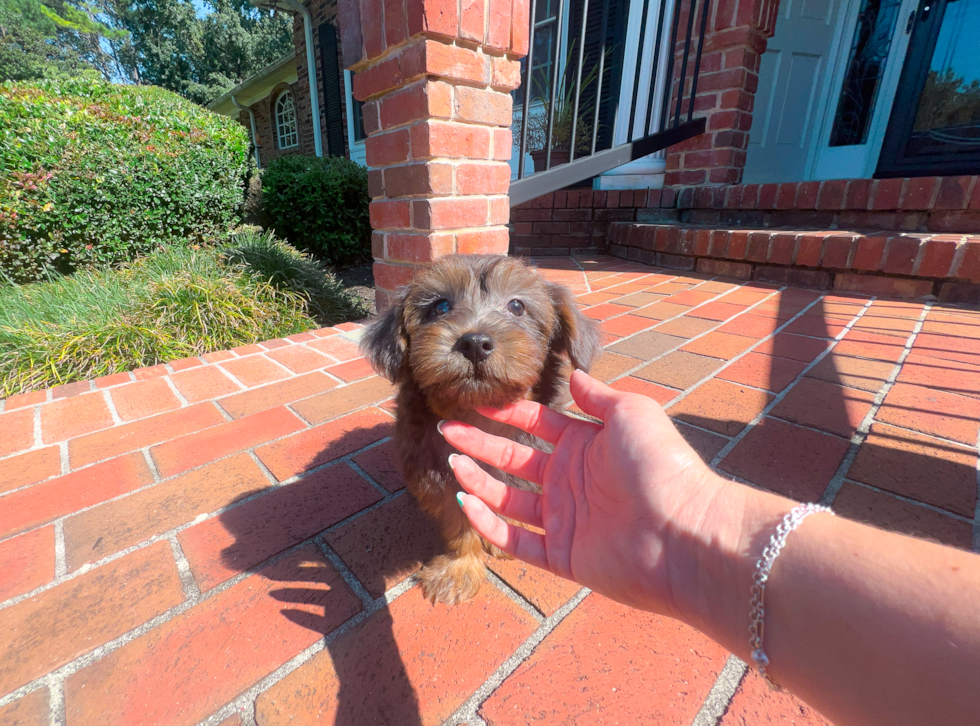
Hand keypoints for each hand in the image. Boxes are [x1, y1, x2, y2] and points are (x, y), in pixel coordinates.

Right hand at [439, 370, 737, 619]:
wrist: (685, 533)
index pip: (536, 424)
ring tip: (452, 463)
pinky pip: (515, 540)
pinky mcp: (562, 555)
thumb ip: (598, 395)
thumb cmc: (662, 466)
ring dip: (479, 481)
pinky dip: (489, 524)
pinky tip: (467, 502)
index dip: (507, 413)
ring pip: (509, 499)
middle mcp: (572, 480)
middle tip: (448, 430)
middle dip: (481, 444)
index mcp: (587, 445)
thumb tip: (576, 373)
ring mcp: (565, 519)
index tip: (477, 402)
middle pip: (515, 459)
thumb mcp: (632, 413)